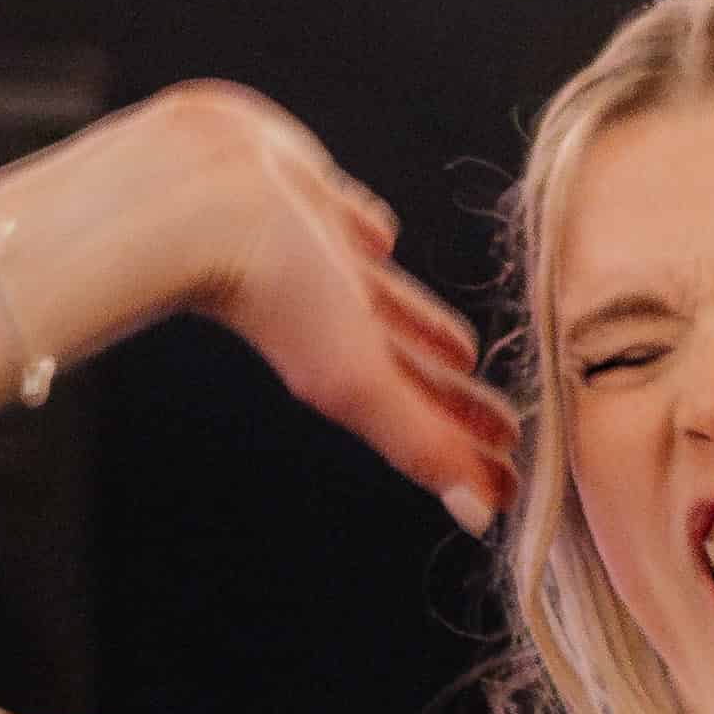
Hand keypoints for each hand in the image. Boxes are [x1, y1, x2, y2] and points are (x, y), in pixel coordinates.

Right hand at [169, 91, 519, 538]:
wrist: (203, 196)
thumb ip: (418, 442)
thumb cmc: (276, 291)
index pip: (424, 423)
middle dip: (456, 401)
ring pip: (388, 306)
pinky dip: (369, 239)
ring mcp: (320, 264)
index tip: (510, 481)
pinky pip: (348, 226)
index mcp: (350, 368)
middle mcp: (336, 322)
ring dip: (424, 330)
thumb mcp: (359, 379)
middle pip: (414, 371)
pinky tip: (382, 237)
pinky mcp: (303, 202)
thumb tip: (478, 517)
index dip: (467, 452)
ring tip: (462, 351)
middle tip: (505, 429)